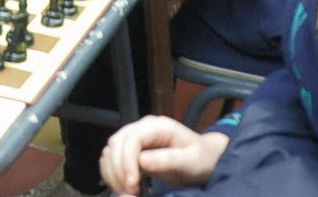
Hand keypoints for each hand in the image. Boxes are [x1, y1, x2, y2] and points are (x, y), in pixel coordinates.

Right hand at [99, 116, 230, 194]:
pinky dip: (112, 174)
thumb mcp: (190, 161)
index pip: (132, 138)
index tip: (132, 184)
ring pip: (111, 151)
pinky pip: (112, 159)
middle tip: (130, 193)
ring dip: (113, 173)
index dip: (127, 160)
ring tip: (127, 192)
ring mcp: (135, 138)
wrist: (206, 158)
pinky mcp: (131, 151)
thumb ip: (168, 159)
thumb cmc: (201, 158)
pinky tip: (121, 187)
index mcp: (158, 126)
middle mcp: (143, 128)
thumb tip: (141, 161)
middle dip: (118, 170)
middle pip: (117, 143)